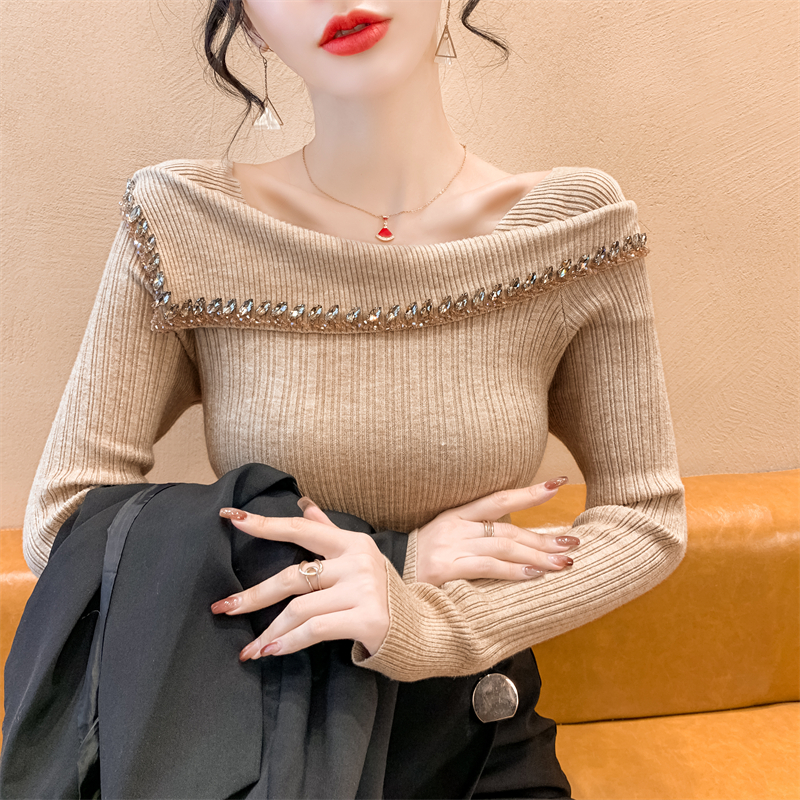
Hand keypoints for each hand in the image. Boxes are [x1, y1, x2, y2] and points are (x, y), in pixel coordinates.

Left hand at [210, 501, 388, 660]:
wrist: (422, 629)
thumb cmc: (383, 593)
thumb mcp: (359, 558)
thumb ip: (329, 532)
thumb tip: (303, 503)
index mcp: (352, 543)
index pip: (300, 529)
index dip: (264, 524)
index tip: (231, 518)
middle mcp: (357, 562)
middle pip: (293, 576)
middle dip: (254, 595)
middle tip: (223, 608)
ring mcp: (363, 590)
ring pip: (300, 608)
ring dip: (269, 631)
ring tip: (250, 648)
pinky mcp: (367, 619)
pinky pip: (315, 630)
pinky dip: (288, 643)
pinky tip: (270, 651)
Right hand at [414, 477, 579, 585]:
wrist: (381, 579)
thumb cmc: (418, 562)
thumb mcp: (444, 539)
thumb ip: (474, 536)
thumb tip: (514, 542)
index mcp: (455, 515)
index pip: (499, 499)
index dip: (530, 492)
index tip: (559, 483)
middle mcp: (454, 527)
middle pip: (508, 528)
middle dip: (544, 536)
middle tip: (573, 541)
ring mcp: (449, 547)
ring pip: (503, 547)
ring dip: (537, 555)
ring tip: (564, 562)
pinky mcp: (444, 569)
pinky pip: (486, 567)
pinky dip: (513, 571)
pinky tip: (534, 574)